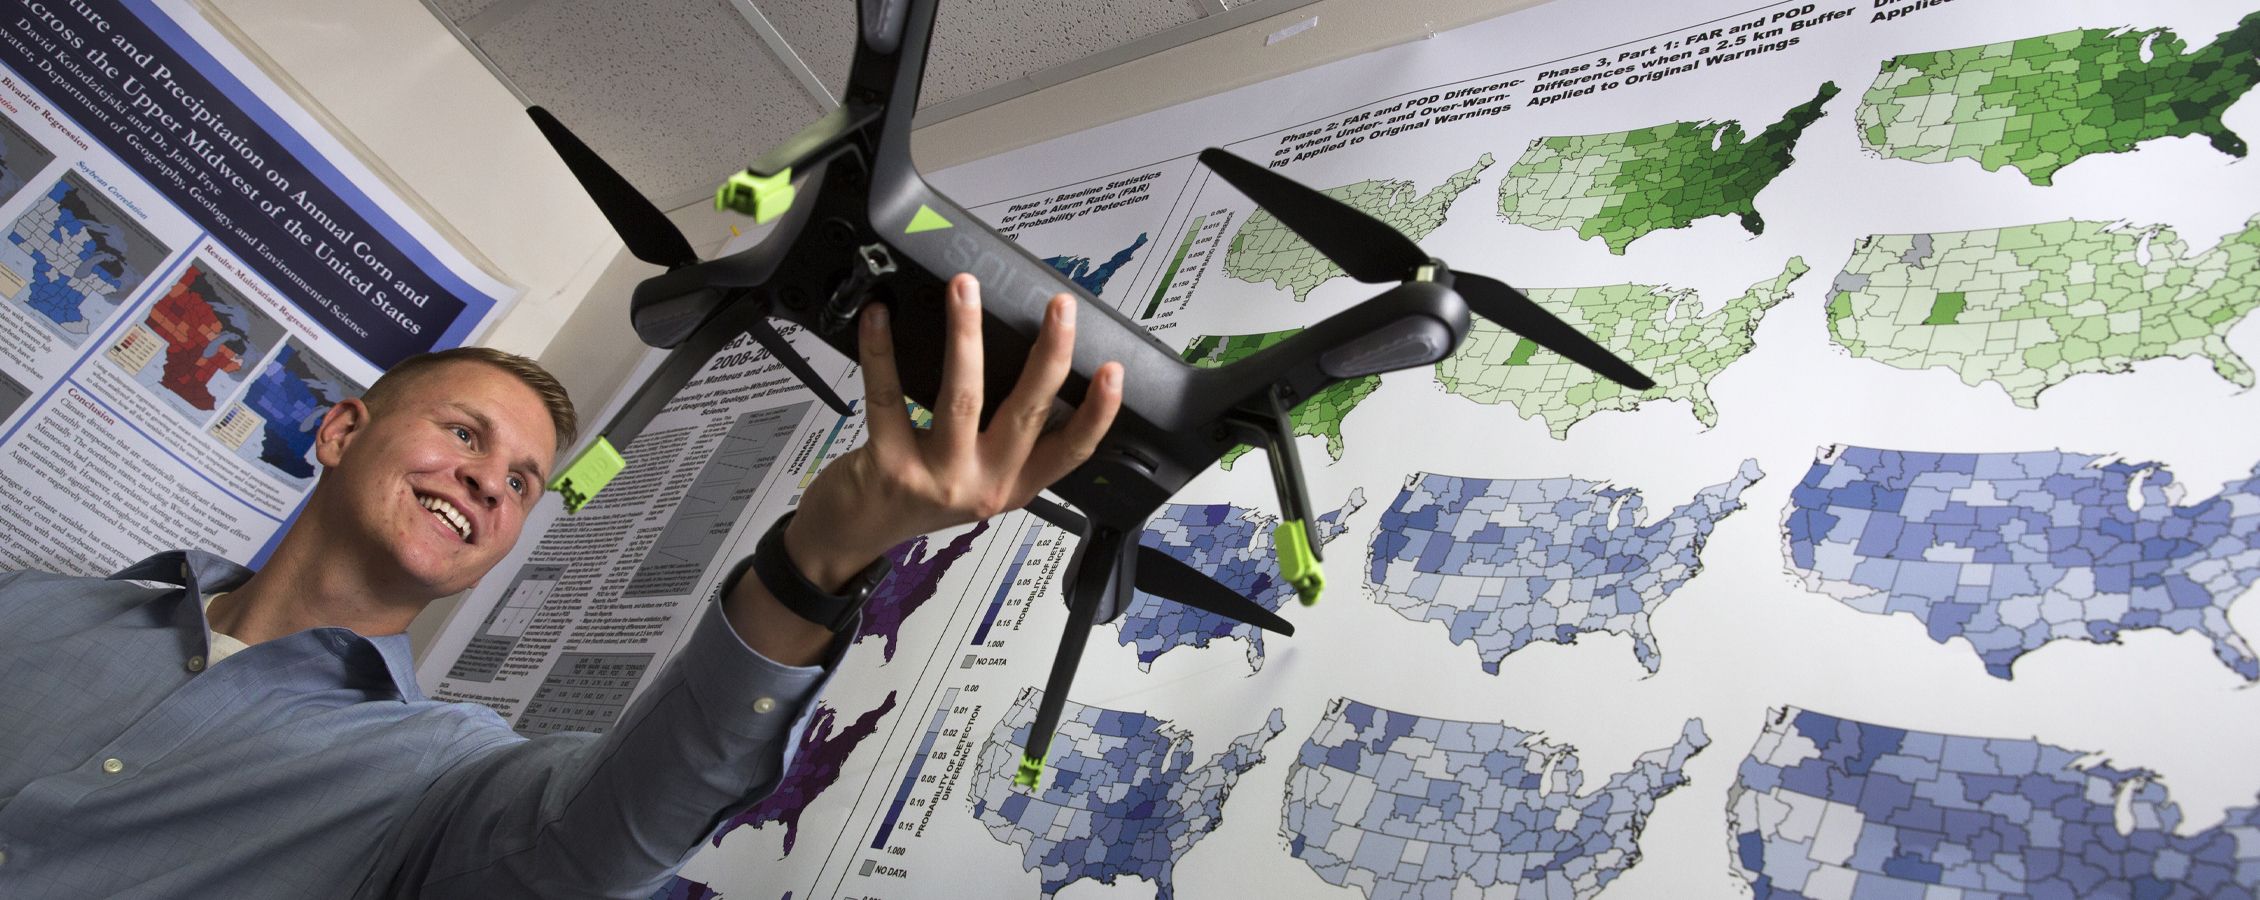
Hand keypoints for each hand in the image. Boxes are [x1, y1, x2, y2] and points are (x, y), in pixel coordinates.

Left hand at [724, 273, 1122, 662]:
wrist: (851, 536)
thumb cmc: (911, 498)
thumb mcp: (971, 478)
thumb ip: (997, 439)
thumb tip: (1018, 366)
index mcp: (1010, 485)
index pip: (1069, 452)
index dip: (1098, 413)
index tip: (1113, 371)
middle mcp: (981, 485)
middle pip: (1026, 414)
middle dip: (1048, 355)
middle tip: (1059, 308)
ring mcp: (936, 478)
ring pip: (961, 397)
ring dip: (966, 335)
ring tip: (966, 289)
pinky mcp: (890, 466)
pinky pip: (888, 397)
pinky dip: (882, 352)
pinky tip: (879, 319)